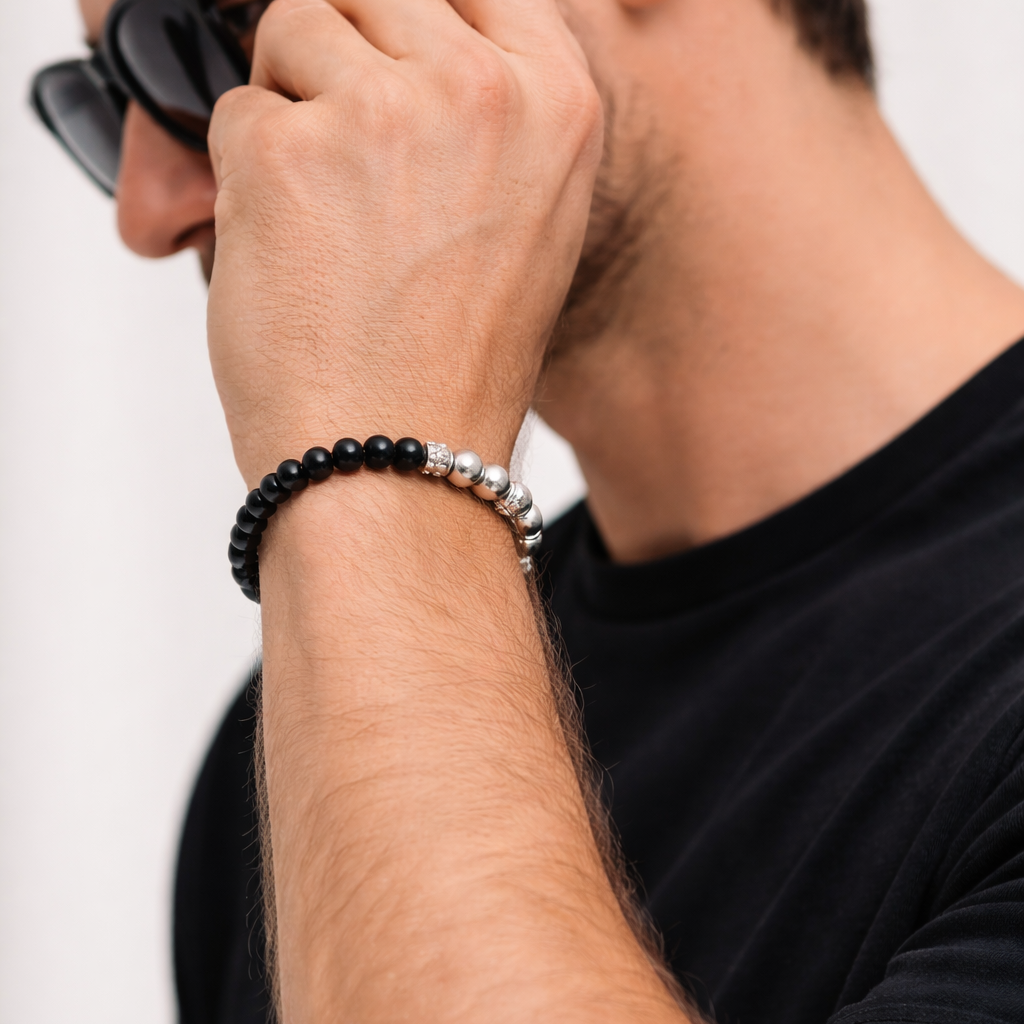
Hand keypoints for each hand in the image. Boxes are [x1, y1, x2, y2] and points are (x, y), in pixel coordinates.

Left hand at [206, 0, 601, 484]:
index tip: (393, 76)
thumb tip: (400, 30)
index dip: (411, 26)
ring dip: (292, 112)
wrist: (403, 464)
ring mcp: (385, 114)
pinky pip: (233, 110)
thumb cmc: (457, 361)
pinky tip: (294, 254)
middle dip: (344, 59)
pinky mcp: (288, 152)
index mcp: (558, 100)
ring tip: (334, 223)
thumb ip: (486, 104)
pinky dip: (244, 178)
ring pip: (294, 25)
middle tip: (359, 171)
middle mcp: (482, 90)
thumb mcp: (524, 213)